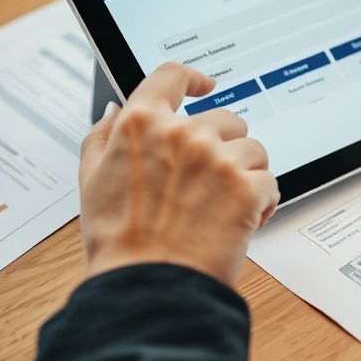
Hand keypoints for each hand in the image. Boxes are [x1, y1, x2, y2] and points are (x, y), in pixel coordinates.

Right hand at [77, 63, 279, 285]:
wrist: (150, 284)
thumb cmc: (119, 241)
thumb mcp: (91, 182)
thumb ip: (102, 137)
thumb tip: (115, 110)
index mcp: (141, 124)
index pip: (171, 76)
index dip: (192, 79)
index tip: (204, 85)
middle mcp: (183, 133)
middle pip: (225, 118)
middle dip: (224, 146)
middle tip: (209, 182)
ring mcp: (218, 158)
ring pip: (253, 148)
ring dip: (246, 173)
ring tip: (224, 204)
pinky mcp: (247, 185)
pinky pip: (269, 180)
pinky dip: (263, 200)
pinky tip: (243, 219)